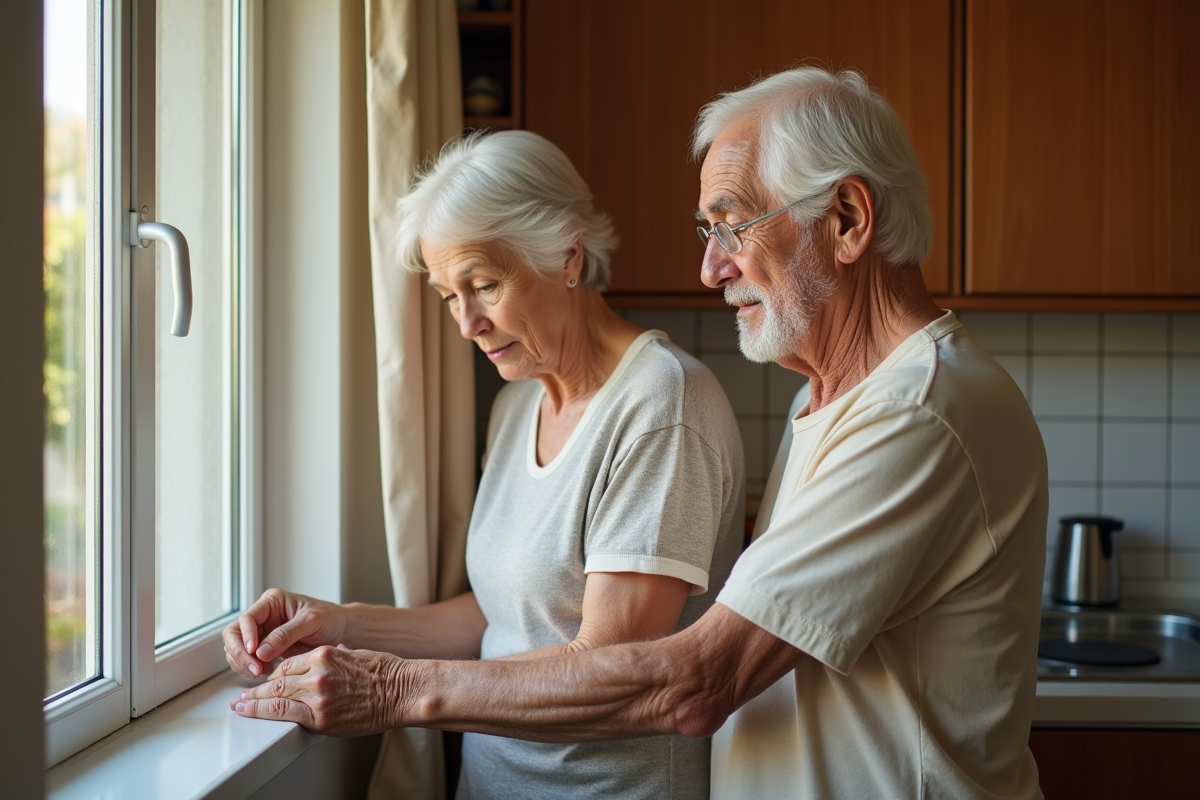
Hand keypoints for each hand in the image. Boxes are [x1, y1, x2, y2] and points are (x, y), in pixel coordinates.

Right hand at [222, 588, 348, 677]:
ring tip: (262, 672)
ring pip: (237, 649)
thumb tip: (260, 651)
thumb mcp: (311, 622)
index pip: (247, 618)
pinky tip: (267, 672)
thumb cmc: (329, 619)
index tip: (254, 652)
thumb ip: (286, 634)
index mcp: (272, 602)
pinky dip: (252, 668)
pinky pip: (248, 660)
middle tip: (254, 669)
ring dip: (244, 663)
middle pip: (234, 634)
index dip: (246, 636)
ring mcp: (262, 633)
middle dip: (240, 653)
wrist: (341, 631)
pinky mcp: (266, 649)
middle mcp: (263, 616)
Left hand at [230, 645, 404, 736]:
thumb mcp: (354, 655)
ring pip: (275, 695)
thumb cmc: (386, 674)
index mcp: (325, 654)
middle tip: (243, 695)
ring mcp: (316, 694)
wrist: (402, 692)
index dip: (275, 673)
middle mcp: (316, 671)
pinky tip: (250, 712)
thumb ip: (332, 659)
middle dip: (258, 689)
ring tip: (241, 705)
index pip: (289, 664)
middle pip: (278, 679)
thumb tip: (320, 663)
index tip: (267, 680)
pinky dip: (263, 711)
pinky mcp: (319, 716)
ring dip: (254, 701)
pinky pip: (283, 712)